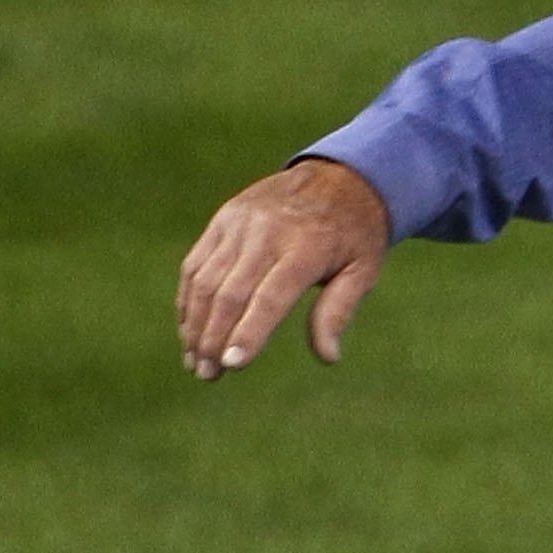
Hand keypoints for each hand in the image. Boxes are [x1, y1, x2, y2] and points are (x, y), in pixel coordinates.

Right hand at [176, 158, 390, 380]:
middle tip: (207, 375)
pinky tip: (189, 329)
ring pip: (205, 280)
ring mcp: (240, 223)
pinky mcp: (224, 220)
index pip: (268, 297)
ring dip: (195, 324)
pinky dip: (188, 299)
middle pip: (229, 293)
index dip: (248, 332)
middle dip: (213, 338)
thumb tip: (327, 356)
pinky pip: (197, 263)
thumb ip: (338, 311)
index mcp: (304, 248)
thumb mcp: (363, 270)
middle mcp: (266, 233)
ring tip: (195, 362)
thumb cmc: (354, 235)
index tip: (232, 365)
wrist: (338, 176)